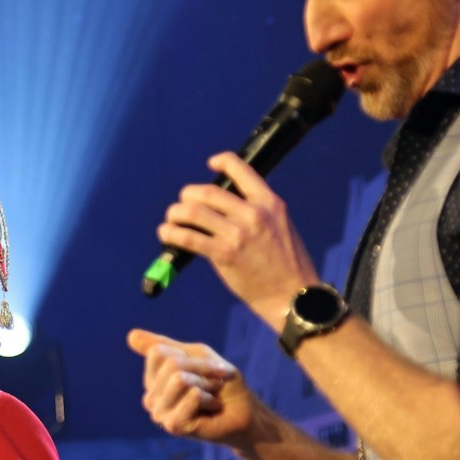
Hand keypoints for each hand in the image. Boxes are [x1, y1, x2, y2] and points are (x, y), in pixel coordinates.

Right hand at [126, 329, 254, 445]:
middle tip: (213, 385)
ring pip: (180, 379)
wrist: (244, 413)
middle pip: (171, 364)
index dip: (189, 355)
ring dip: (206, 384)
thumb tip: (130, 335)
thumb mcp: (196, 355)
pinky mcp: (173, 425)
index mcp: (152, 381)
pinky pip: (193, 395)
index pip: (157, 352)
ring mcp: (160, 414)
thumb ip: (164, 345)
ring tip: (212, 396)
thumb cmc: (222, 384)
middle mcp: (151, 399)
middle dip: (202, 369)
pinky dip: (210, 398)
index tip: (206, 367)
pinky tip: (212, 409)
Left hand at [159, 152, 320, 326]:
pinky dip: (171, 234)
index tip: (210, 164)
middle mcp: (253, 214)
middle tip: (182, 206)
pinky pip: (188, 238)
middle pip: (207, 192)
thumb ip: (258, 214)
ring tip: (171, 221)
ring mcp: (239, 234)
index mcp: (270, 203)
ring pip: (193, 212)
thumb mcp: (280, 228)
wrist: (293, 297)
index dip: (222, 161)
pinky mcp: (225, 254)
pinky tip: (166, 235)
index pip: (242, 170)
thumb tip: (225, 209)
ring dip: (175, 214)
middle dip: (188, 196)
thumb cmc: (286, 266)